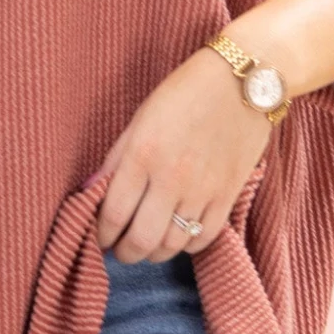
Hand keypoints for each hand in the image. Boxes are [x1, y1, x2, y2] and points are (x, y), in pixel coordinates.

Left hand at [93, 46, 271, 261]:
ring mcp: (203, 190)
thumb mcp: (141, 118)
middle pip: (141, 239)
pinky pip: (203, 238)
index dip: (101, 235)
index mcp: (143, 154)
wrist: (243, 80)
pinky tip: (177, 236)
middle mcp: (171, 178)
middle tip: (120, 250)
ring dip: (153, 253)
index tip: (99, 238)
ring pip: (172, 245)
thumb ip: (116, 159)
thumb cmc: (185, 92)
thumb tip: (90, 191)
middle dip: (125, 253)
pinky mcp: (229, 196)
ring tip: (146, 246)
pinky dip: (186, 245)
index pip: (113, 214)